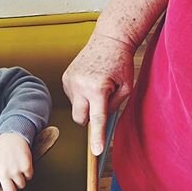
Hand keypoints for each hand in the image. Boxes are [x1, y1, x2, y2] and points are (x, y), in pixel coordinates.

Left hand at [0, 133, 32, 190]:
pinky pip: (29, 177)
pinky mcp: (26, 166)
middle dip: (13, 188)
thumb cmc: (2, 150)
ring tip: (16, 168)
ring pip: (21, 185)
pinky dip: (27, 172)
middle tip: (12, 179)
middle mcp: (3, 171)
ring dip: (21, 179)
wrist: (13, 136)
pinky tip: (22, 164)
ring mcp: (15, 169)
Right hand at [62, 33, 133, 154]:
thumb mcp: (126, 88)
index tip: (96, 152)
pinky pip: (72, 97)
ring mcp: (70, 81)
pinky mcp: (65, 78)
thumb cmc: (121, 63)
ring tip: (97, 85)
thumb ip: (113, 107)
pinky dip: (81, 95)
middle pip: (80, 119)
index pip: (97, 119)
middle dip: (89, 118)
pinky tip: (89, 81)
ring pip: (76, 108)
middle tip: (102, 104)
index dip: (97, 137)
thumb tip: (100, 122)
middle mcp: (80, 85)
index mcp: (98, 88)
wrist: (109, 38)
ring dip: (86, 103)